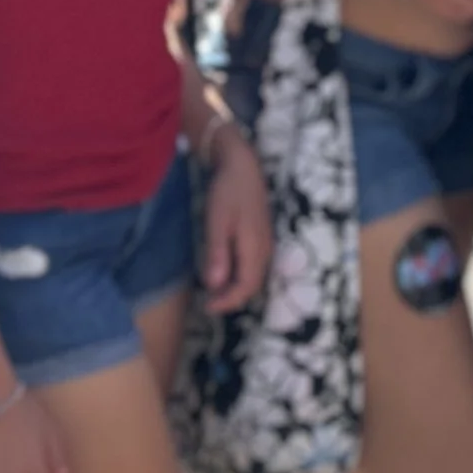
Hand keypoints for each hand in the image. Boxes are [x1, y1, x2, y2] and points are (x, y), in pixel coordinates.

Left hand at [200, 132, 271, 312]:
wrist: (243, 166)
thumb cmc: (227, 192)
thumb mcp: (217, 222)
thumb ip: (218, 254)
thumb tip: (214, 285)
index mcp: (254, 248)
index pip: (245, 287)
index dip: (227, 302)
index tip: (207, 307)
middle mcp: (265, 249)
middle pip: (253, 285)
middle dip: (232, 299)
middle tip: (208, 303)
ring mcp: (266, 242)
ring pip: (255, 276)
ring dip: (236, 288)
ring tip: (214, 291)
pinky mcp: (262, 236)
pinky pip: (255, 265)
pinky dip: (240, 276)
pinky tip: (225, 271)